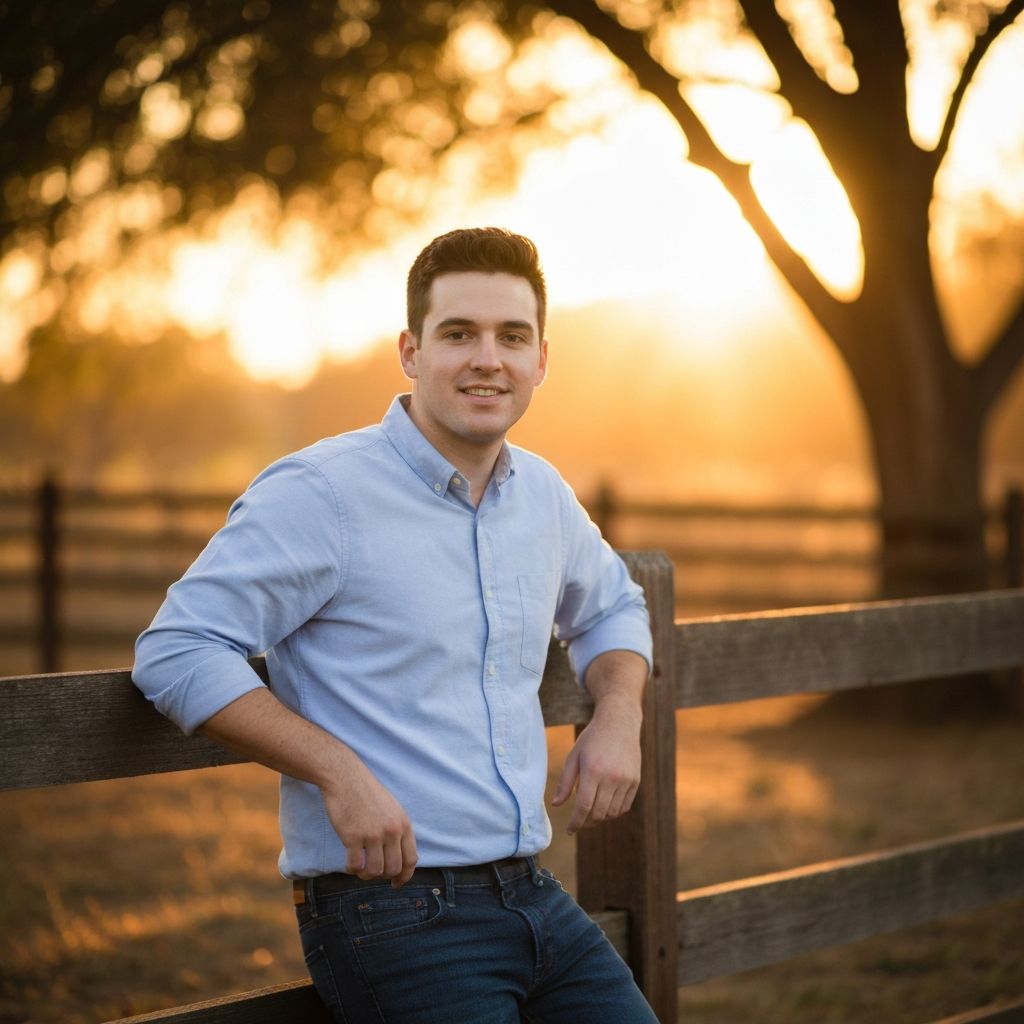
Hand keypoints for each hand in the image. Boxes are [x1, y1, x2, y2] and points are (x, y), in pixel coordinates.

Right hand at [321, 764, 418, 887]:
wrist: (346, 778)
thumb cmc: (368, 793)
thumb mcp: (393, 809)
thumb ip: (399, 831)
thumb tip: (402, 857)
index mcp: (403, 824)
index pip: (410, 859)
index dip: (404, 876)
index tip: (396, 884)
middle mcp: (391, 831)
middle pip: (393, 869)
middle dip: (383, 876)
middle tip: (372, 872)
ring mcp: (372, 834)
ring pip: (374, 871)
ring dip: (366, 875)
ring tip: (360, 869)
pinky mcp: (353, 837)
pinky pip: (355, 866)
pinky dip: (352, 870)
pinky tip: (349, 865)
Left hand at [551, 708, 640, 834]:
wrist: (619, 722)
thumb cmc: (592, 739)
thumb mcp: (574, 756)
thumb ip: (565, 782)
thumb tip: (556, 804)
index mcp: (593, 770)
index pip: (583, 806)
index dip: (575, 822)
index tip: (569, 830)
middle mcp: (611, 777)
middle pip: (598, 813)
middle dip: (586, 822)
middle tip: (579, 822)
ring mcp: (626, 780)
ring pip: (612, 813)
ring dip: (600, 818)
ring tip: (591, 813)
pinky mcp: (636, 781)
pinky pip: (625, 806)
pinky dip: (614, 812)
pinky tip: (605, 806)